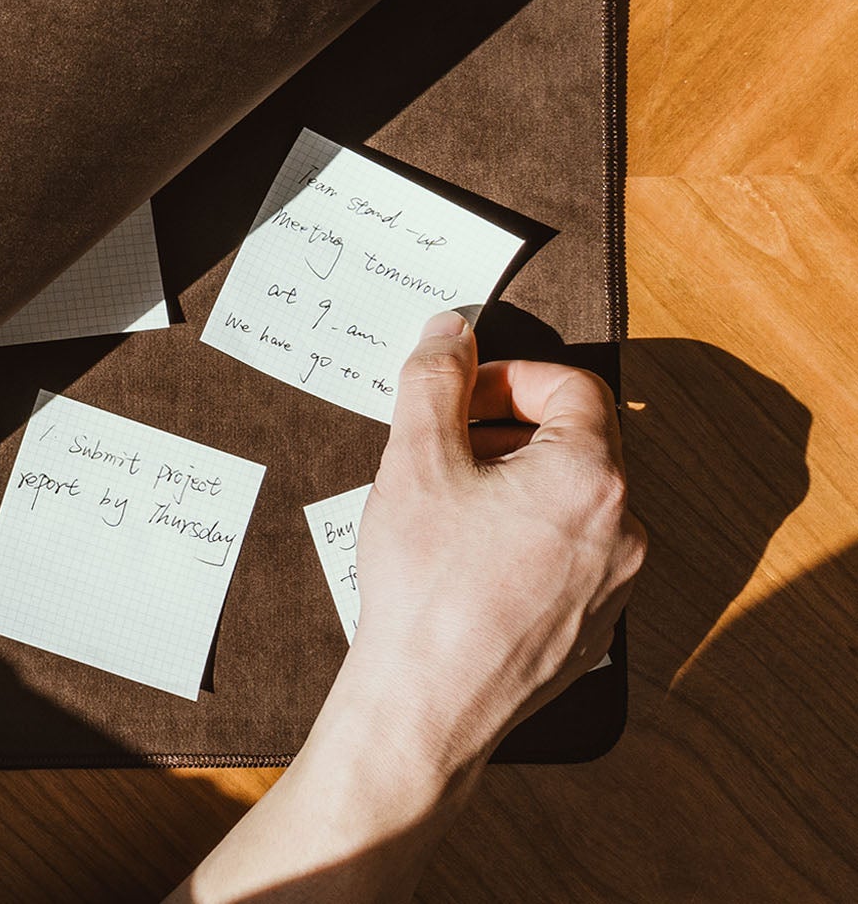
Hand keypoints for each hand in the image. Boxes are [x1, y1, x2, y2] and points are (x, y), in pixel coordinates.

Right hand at [168, 314, 643, 902]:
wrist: (428, 708)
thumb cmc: (426, 585)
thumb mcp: (416, 458)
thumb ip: (435, 378)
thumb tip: (450, 331)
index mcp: (591, 477)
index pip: (574, 387)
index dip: (512, 378)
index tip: (462, 395)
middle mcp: (623, 530)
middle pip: (576, 442)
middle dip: (506, 428)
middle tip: (444, 445)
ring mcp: (614, 586)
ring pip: (571, 500)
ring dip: (512, 481)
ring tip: (447, 503)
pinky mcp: (592, 628)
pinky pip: (567, 554)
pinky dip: (522, 534)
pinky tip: (465, 558)